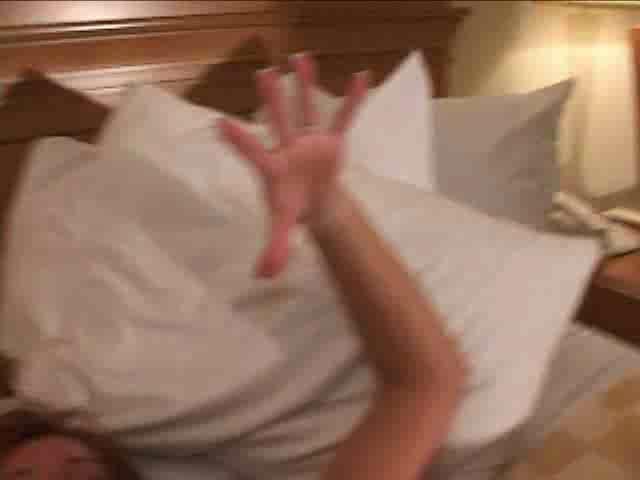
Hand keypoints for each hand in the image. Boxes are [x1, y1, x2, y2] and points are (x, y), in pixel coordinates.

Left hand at [218, 53, 368, 277]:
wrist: (313, 201)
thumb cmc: (292, 207)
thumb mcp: (283, 227)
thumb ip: (274, 247)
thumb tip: (262, 276)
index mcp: (272, 167)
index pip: (253, 153)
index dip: (238, 141)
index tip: (219, 124)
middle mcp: (288, 147)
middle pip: (279, 121)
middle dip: (272, 100)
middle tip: (262, 75)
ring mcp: (309, 141)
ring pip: (307, 110)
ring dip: (306, 87)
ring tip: (301, 58)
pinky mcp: (331, 140)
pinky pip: (344, 118)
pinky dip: (353, 101)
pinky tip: (362, 77)